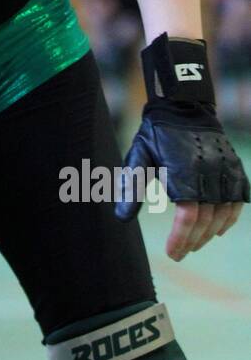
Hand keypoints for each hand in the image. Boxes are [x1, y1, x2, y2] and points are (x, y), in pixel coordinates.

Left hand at [117, 103, 247, 259]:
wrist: (183, 106)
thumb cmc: (156, 134)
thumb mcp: (138, 156)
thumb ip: (132, 187)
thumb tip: (121, 219)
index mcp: (184, 172)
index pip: (187, 217)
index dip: (180, 238)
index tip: (172, 253)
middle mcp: (209, 172)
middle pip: (206, 219)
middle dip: (193, 241)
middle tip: (181, 253)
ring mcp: (226, 170)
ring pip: (224, 213)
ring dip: (210, 234)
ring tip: (195, 244)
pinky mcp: (235, 167)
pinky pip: (238, 200)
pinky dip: (230, 218)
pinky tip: (218, 230)